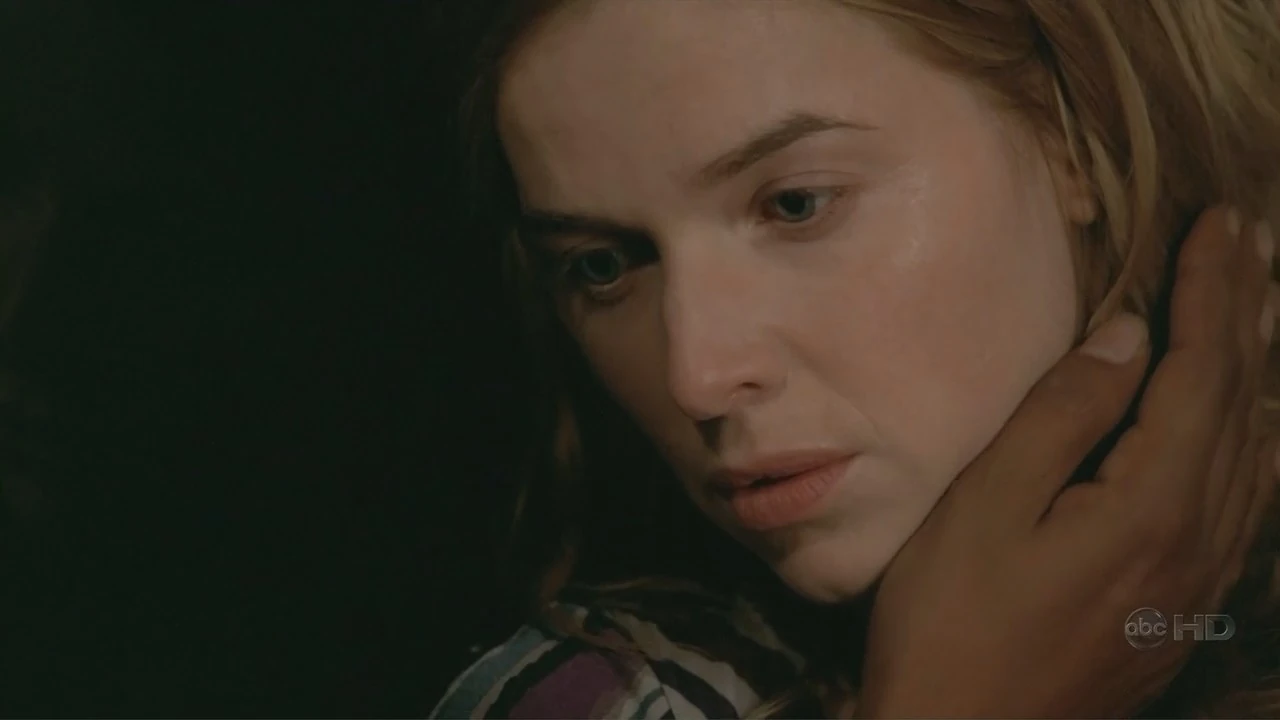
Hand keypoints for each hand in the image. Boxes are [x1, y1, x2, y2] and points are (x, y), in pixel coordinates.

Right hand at [857, 206, 1279, 718]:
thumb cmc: (952, 621)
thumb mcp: (985, 507)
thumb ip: (1062, 416)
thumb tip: (1129, 336)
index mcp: (1154, 506)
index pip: (1203, 373)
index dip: (1214, 293)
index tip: (1224, 222)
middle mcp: (1200, 540)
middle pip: (1243, 406)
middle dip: (1248, 316)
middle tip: (1260, 242)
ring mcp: (1199, 581)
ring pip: (1255, 455)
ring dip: (1258, 371)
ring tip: (1267, 309)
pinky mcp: (1182, 606)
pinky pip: (1247, 503)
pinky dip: (1257, 443)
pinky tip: (1262, 433)